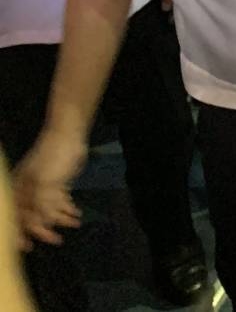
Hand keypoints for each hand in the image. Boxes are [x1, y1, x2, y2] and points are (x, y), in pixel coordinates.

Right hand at [13, 132, 86, 248]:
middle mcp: (26, 191)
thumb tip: (39, 226)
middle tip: (56, 240)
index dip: (18, 234)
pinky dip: (65, 208)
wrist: (68, 134)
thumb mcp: (46, 182)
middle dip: (42, 229)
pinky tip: (75, 214)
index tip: (27, 247)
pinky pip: (58, 201)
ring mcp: (41, 187)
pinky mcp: (55, 183)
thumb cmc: (52, 157)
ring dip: (59, 218)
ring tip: (73, 223)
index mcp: (17, 190)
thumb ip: (41, 205)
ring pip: (47, 209)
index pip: (13, 217)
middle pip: (30, 216)